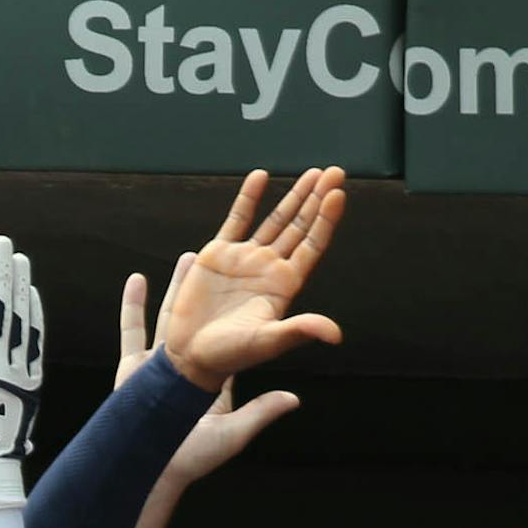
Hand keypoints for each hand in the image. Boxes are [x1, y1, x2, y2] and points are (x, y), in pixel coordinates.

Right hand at [118, 255, 301, 487]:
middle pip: (206, 315)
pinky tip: (137, 280)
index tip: (258, 288)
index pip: (237, 337)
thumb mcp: (233, 433)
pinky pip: (132, 328)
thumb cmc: (194, 457)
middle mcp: (189, 365)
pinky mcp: (133, 368)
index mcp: (215, 376)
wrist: (149, 468)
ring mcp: (160, 364)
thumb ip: (261, 412)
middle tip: (230, 257)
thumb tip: (294, 399)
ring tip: (191, 255)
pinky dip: (132, 304)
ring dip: (179, 285)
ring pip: (170, 313)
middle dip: (217, 288)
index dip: (247, 314)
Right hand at [165, 166, 346, 392]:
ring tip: (313, 173)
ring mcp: (245, 259)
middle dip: (318, 199)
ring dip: (294, 196)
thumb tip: (335, 335)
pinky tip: (261, 176)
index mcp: (285, 285)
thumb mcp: (267, 342)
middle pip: (301, 226)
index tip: (338, 194)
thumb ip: (299, 331)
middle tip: (335, 172)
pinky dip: (249, 198)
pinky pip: (237, 219)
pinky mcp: (218, 255)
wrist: (189, 355)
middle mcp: (269, 268)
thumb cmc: (230, 355)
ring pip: (276, 219)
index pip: (312, 245)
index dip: (326, 220)